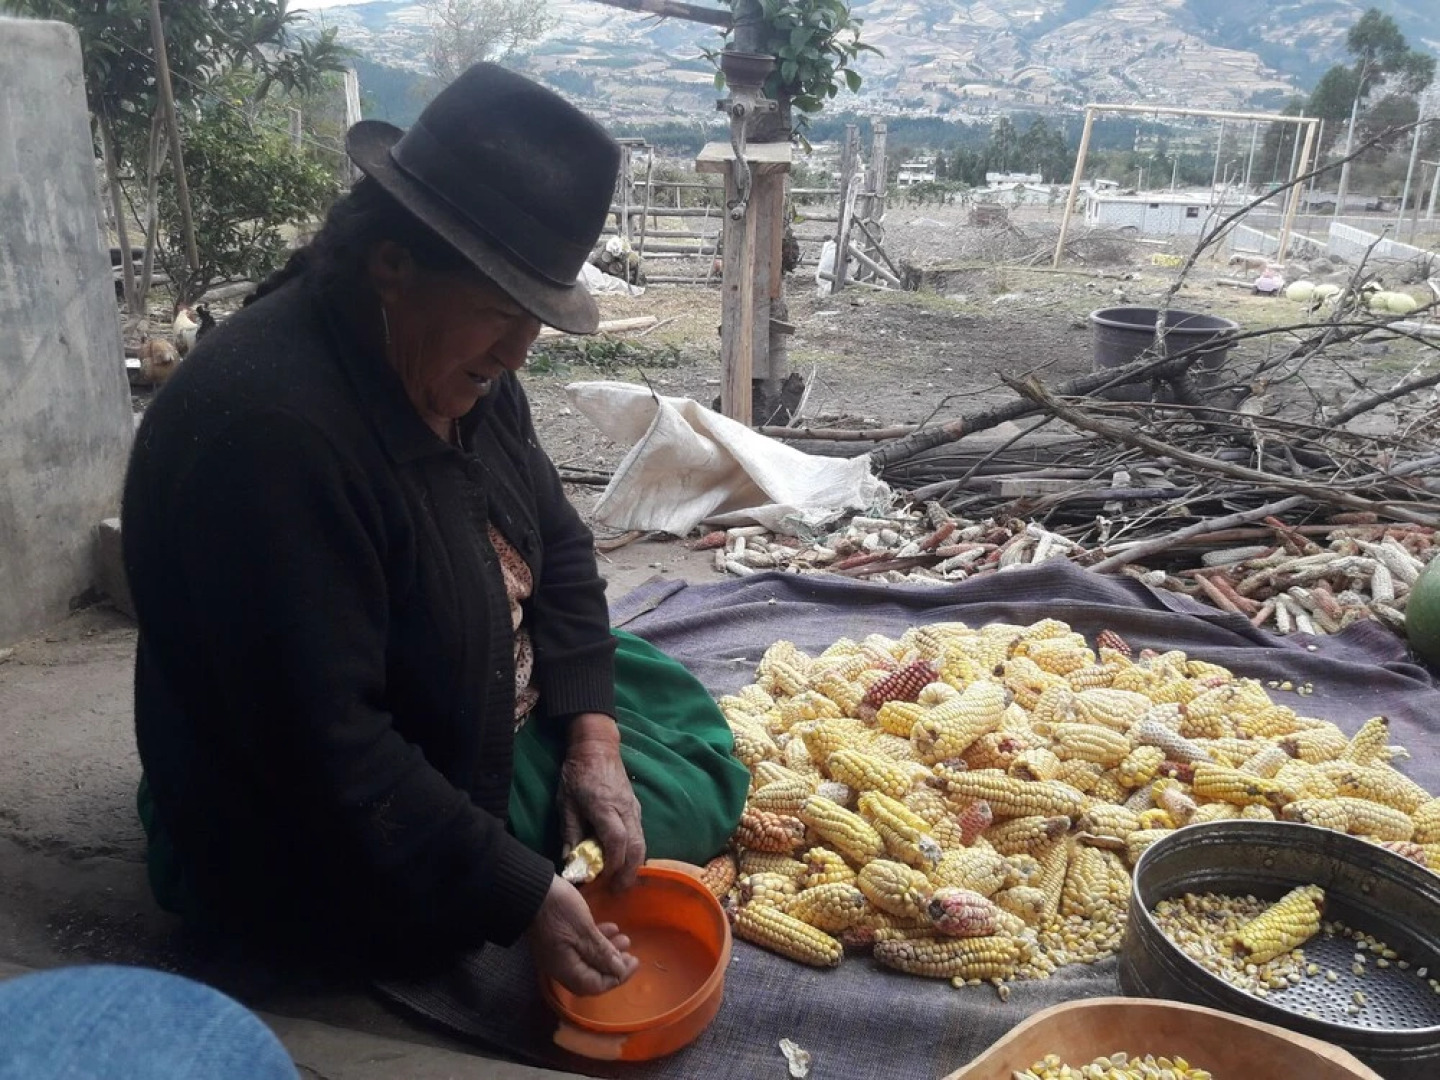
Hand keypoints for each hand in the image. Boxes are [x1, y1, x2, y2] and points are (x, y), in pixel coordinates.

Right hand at [528, 875, 637, 995]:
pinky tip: (609, 928)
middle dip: (614, 966)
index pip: (596, 986)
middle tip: (630, 952)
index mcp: (567, 970)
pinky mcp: (558, 939)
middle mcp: (561, 967)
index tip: (634, 961)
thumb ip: (602, 953)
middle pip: (592, 976)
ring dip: (608, 951)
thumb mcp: (584, 931)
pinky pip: (581, 947)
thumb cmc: (559, 911)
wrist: (530, 889)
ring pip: (588, 960)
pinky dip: (597, 941)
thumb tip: (619, 972)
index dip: (618, 977)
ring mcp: (558, 953)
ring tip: (624, 937)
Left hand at [559, 713, 644, 890]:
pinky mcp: (636, 809)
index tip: (602, 879)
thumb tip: (569, 861)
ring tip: (621, 882)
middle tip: (619, 890)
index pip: (617, 840)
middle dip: (629, 871)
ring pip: (642, 842)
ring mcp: (634, 809)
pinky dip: (634, 852)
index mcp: (604, 806)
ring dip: (633, 864)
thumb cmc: (578, 774)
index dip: (612, 863)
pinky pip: (640, 835)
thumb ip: (570, 832)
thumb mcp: (566, 803)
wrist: (598, 748)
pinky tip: (623, 861)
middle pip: (636, 846)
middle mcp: (625, 810)